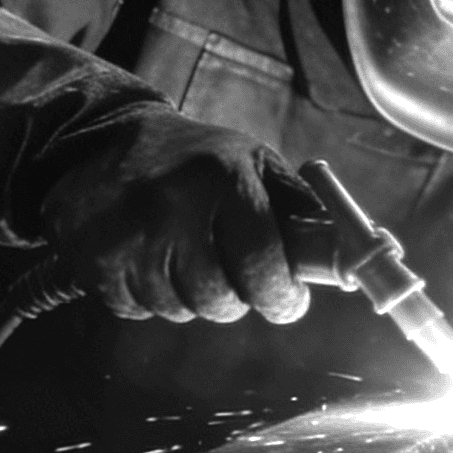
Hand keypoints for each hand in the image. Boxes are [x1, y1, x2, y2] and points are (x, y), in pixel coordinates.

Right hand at [38, 104, 312, 324]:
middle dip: (237, 299)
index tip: (288, 301)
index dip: (282, 296)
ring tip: (188, 258)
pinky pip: (140, 309)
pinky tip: (151, 260)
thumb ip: (301, 207)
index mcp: (222, 177)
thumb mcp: (253, 161)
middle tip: (236, 279)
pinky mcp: (95, 262)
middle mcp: (173, 206)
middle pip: (219, 298)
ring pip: (180, 309)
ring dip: (193, 298)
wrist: (98, 142)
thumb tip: (357, 253)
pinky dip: (152, 297)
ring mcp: (129, 237)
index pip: (262, 262)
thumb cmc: (193, 159)